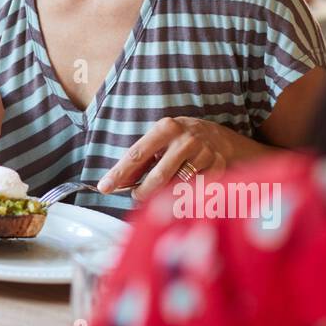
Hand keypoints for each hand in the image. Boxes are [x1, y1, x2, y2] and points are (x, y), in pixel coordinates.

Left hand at [98, 116, 251, 202]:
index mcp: (166, 128)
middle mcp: (186, 140)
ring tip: (162, 191)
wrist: (221, 137)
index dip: (119, 173)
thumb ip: (141, 160)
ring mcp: (204, 154)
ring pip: (177, 188)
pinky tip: (184, 192)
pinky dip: (185, 198)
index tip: (104, 187)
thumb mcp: (160, 140)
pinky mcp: (218, 169)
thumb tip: (118, 182)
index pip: (137, 154)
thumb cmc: (180, 140)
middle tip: (137, 196)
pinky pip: (195, 193)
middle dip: (143, 192)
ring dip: (164, 196)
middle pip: (158, 177)